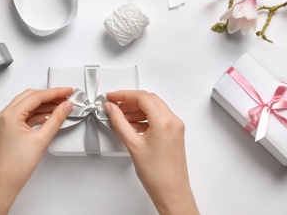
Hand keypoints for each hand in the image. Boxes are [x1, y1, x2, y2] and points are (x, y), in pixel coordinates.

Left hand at [0, 88, 73, 214]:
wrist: (3, 185)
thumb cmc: (15, 167)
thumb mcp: (41, 140)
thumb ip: (56, 119)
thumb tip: (66, 106)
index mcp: (9, 114)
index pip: (36, 96)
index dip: (54, 92)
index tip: (68, 91)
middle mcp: (4, 115)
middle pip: (30, 97)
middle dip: (49, 96)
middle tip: (66, 97)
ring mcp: (4, 122)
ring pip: (27, 106)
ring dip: (44, 105)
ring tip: (61, 107)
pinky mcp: (7, 129)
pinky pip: (24, 115)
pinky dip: (37, 114)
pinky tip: (50, 116)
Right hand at [103, 91, 198, 214]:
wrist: (171, 191)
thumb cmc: (157, 174)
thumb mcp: (132, 144)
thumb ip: (119, 122)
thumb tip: (112, 109)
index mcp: (164, 122)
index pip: (142, 97)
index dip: (124, 94)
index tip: (112, 97)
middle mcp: (173, 121)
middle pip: (149, 100)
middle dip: (130, 101)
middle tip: (114, 105)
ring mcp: (175, 126)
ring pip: (153, 107)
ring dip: (136, 109)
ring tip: (121, 116)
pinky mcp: (174, 132)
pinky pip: (158, 117)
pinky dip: (144, 117)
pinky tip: (132, 124)